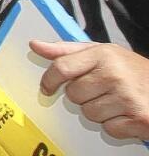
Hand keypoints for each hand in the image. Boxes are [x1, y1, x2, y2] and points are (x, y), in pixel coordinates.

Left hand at [31, 40, 148, 140]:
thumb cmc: (133, 70)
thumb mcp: (102, 53)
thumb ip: (67, 50)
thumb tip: (35, 45)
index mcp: (103, 54)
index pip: (62, 67)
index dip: (49, 80)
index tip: (47, 87)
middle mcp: (114, 74)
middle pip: (73, 95)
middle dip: (82, 96)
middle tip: (101, 90)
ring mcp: (127, 97)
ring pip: (89, 114)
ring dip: (99, 111)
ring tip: (115, 101)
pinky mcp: (138, 119)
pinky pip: (108, 129)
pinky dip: (115, 125)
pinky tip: (125, 113)